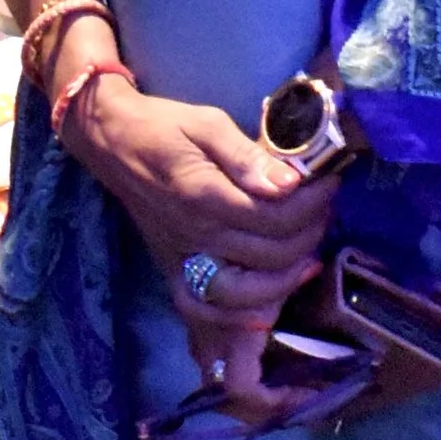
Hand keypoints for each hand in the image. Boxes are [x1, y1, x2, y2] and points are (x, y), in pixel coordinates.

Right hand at [68, 81, 336, 401]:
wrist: (112, 143)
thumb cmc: (162, 127)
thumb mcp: (207, 122)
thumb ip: (247, 156)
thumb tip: (289, 182)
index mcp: (203, 196)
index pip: (273, 217)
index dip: (311, 203)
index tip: (328, 182)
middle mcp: (195, 236)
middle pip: (269, 256)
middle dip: (309, 233)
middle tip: (323, 207)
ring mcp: (184, 259)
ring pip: (246, 294)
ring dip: (286, 279)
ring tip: (308, 251)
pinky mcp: (176, 271)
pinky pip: (209, 311)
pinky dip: (242, 317)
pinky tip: (271, 298)